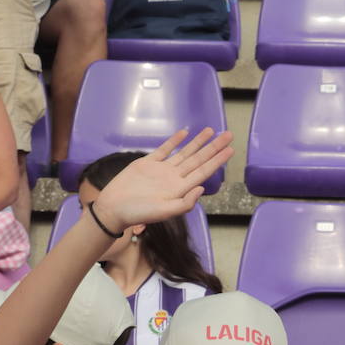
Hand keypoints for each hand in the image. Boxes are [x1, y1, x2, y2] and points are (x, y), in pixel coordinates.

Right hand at [91, 128, 233, 233]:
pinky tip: (185, 133)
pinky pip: (164, 150)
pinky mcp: (147, 163)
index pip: (204, 171)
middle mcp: (175, 177)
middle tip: (228, 135)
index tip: (230, 150)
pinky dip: (174, 141)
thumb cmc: (139, 213)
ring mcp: (162, 169)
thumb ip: (185, 203)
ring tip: (211, 131)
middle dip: (214, 147)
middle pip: (199, 159)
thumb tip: (202, 188)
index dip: (217, 160)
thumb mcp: (165, 212)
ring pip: (185, 152)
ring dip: (198, 142)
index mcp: (181, 188)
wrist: (114, 208)